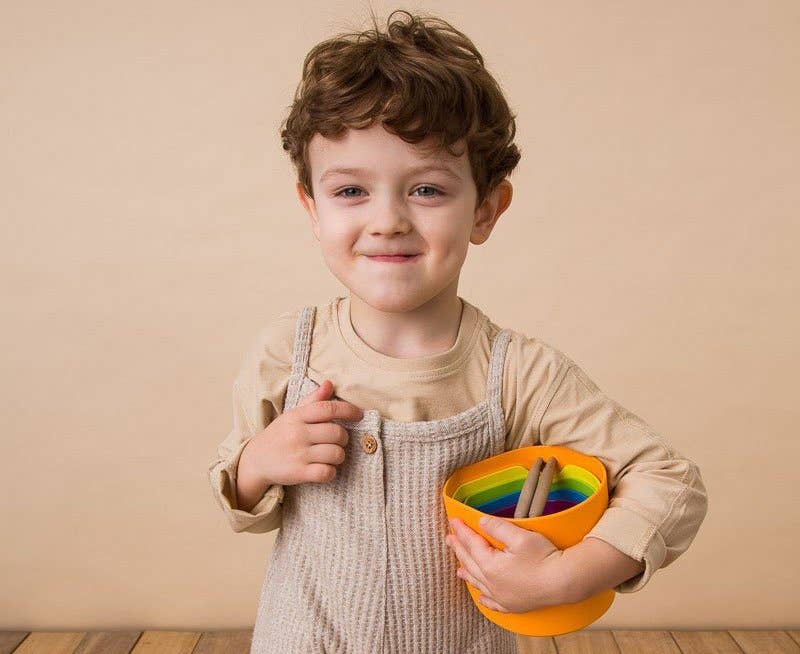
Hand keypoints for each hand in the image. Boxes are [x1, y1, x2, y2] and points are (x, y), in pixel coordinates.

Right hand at [238, 379, 363, 486]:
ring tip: (331, 455)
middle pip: (336, 433)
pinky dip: (330, 472)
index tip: (359, 415)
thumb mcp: (292, 415)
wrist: (255, 460)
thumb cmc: (279, 435)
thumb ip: (312, 401)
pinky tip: (325, 469)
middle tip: (338, 441)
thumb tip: (330, 384)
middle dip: (343, 438)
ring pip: (335, 454)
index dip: (348, 410)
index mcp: (297, 416)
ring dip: (339, 456)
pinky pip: (326, 472)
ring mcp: (298, 454)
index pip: (328, 408)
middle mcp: (298, 434)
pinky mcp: (298, 473)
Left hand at [445, 516, 572, 612]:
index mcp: (490, 565)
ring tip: (458, 569)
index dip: (462, 531)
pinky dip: (484, 598)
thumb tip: (481, 522)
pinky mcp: (513, 605)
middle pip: (471, 563)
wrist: (563, 582)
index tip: (453, 521)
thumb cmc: (543, 558)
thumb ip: (497, 527)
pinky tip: (481, 597)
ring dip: (467, 573)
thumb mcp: (519, 536)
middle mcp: (492, 583)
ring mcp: (502, 596)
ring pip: (479, 583)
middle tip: (449, 539)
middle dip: (459, 549)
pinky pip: (493, 603)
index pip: (472, 544)